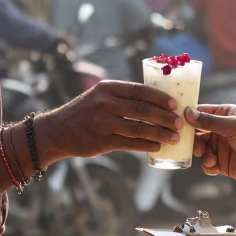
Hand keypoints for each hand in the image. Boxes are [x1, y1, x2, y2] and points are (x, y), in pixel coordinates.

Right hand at [35, 80, 182, 162]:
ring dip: (159, 133)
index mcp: (107, 88)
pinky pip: (129, 143)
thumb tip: (155, 101)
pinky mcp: (101, 141)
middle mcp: (105, 103)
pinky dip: (146, 145)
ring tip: (173, 137)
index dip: (160, 98)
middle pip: (142, 109)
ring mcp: (103, 123)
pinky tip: (157, 146)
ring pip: (138, 128)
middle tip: (179, 123)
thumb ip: (122, 97)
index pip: (140, 90)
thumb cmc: (84, 113)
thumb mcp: (99, 97)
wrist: (56, 131)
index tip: (175, 104)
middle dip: (164, 117)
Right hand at [184, 104, 235, 186]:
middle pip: (196, 132)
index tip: (176, 122)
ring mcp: (221, 146)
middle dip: (192, 139)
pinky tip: (215, 166)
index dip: (188, 117)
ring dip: (201, 153)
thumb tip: (187, 113)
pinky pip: (207, 163)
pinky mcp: (223, 163)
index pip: (200, 112)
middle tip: (192, 145)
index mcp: (225, 114)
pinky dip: (208, 165)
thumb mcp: (232, 126)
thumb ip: (208, 121)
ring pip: (200, 149)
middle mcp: (221, 129)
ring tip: (209, 157)